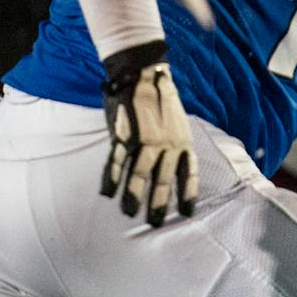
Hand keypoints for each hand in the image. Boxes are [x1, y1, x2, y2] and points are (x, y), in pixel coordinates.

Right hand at [99, 41, 195, 226]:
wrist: (144, 74)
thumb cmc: (161, 101)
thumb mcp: (178, 124)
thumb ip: (175, 145)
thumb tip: (172, 166)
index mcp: (183, 142)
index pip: (188, 173)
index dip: (187, 193)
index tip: (187, 213)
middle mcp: (167, 144)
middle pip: (163, 178)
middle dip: (158, 202)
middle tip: (154, 223)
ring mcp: (145, 139)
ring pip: (140, 172)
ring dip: (134, 194)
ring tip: (129, 213)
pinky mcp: (124, 133)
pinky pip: (117, 159)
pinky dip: (111, 176)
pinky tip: (108, 192)